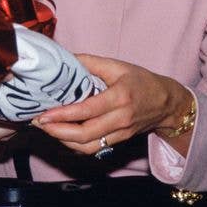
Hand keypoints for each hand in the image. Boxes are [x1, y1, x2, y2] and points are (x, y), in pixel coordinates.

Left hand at [31, 54, 191, 155]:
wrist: (167, 103)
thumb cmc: (141, 81)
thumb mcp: (117, 65)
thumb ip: (89, 61)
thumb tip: (63, 57)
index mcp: (120, 97)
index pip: (87, 110)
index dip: (63, 115)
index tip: (44, 114)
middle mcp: (121, 118)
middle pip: (86, 134)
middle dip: (58, 132)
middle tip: (39, 122)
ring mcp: (121, 133)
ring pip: (89, 146)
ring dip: (64, 141)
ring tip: (46, 128)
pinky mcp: (119, 141)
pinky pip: (94, 148)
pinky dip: (75, 144)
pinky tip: (62, 134)